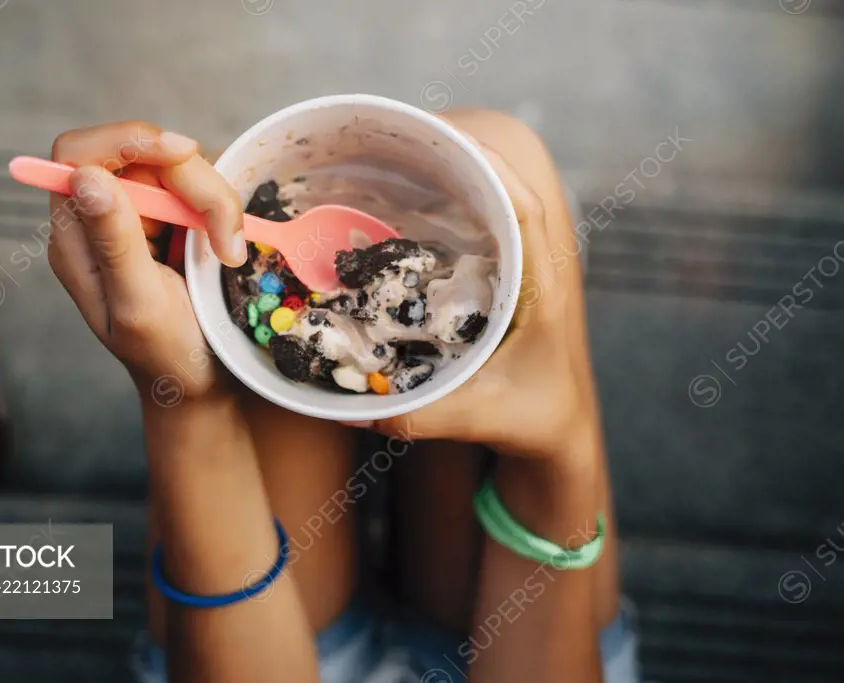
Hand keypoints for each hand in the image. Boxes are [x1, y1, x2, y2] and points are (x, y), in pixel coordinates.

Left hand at [47, 121, 247, 398]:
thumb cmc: (167, 354)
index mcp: (75, 236)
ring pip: (179, 166)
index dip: (126, 140)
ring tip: (230, 253)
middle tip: (226, 237)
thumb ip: (114, 241)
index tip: (182, 155)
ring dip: (216, 201)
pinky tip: (229, 248)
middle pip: (142, 154)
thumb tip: (85, 176)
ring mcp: (139, 215)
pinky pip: (200, 186)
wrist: (203, 380)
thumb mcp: (140, 304)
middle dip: (193, 183)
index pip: (79, 154)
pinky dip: (223, 210)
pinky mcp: (174, 218)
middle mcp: (101, 217)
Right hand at [355, 131, 597, 462]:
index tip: (449, 143)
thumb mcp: (479, 419)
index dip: (494, 169)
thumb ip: (421, 416)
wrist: (563, 429)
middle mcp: (545, 260)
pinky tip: (418, 189)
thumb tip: (353, 409)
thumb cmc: (533, 420)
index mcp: (547, 286)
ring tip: (408, 151)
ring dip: (466, 158)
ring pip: (510, 181)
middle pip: (520, 175)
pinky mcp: (517, 263)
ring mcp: (533, 257)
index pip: (530, 209)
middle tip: (409, 138)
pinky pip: (496, 203)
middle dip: (471, 145)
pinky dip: (463, 183)